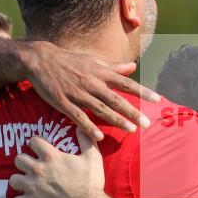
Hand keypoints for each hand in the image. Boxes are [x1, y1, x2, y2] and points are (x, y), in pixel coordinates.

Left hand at [11, 131, 106, 197]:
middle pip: (18, 159)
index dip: (37, 144)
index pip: (33, 141)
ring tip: (29, 183)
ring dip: (20, 181)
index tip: (40, 148)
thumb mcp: (93, 157)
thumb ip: (86, 140)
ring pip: (13, 180)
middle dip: (25, 161)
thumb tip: (81, 127)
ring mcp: (33, 187)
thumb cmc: (91, 183)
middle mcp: (38, 170)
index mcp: (51, 157)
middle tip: (33, 166)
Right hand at [21, 42, 160, 141]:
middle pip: (116, 100)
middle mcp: (92, 83)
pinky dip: (89, 127)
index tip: (157, 100)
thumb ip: (114, 67)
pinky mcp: (63, 102)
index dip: (142, 91)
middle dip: (132, 112)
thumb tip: (133, 67)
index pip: (126, 83)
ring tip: (131, 130)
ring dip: (116, 121)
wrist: (41, 60)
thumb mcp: (94, 61)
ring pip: (100, 110)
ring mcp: (78, 94)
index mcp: (101, 73)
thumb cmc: (70, 61)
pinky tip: (99, 137)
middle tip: (147, 124)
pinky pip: (78, 117)